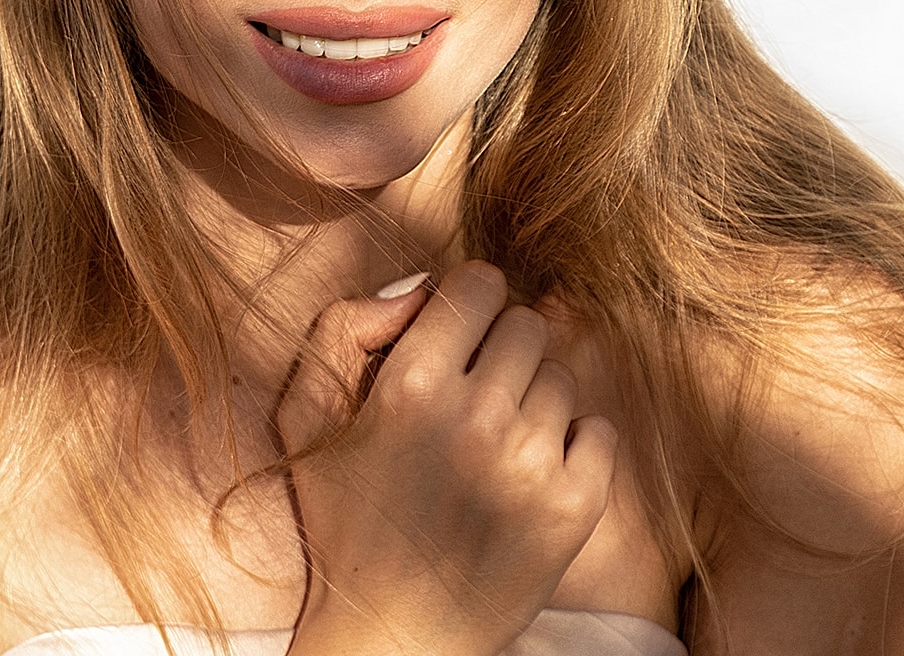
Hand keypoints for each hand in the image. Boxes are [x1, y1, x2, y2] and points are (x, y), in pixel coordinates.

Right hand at [275, 261, 617, 655]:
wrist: (394, 635)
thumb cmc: (346, 521)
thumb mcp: (304, 416)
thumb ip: (342, 328)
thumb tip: (421, 288)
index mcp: (409, 385)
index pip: (481, 284)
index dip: (469, 305)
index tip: (459, 338)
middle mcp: (476, 417)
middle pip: (528, 324)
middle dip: (502, 351)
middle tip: (475, 399)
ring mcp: (532, 464)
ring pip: (562, 377)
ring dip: (533, 403)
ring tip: (493, 450)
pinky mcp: (576, 507)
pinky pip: (599, 430)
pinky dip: (574, 447)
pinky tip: (529, 478)